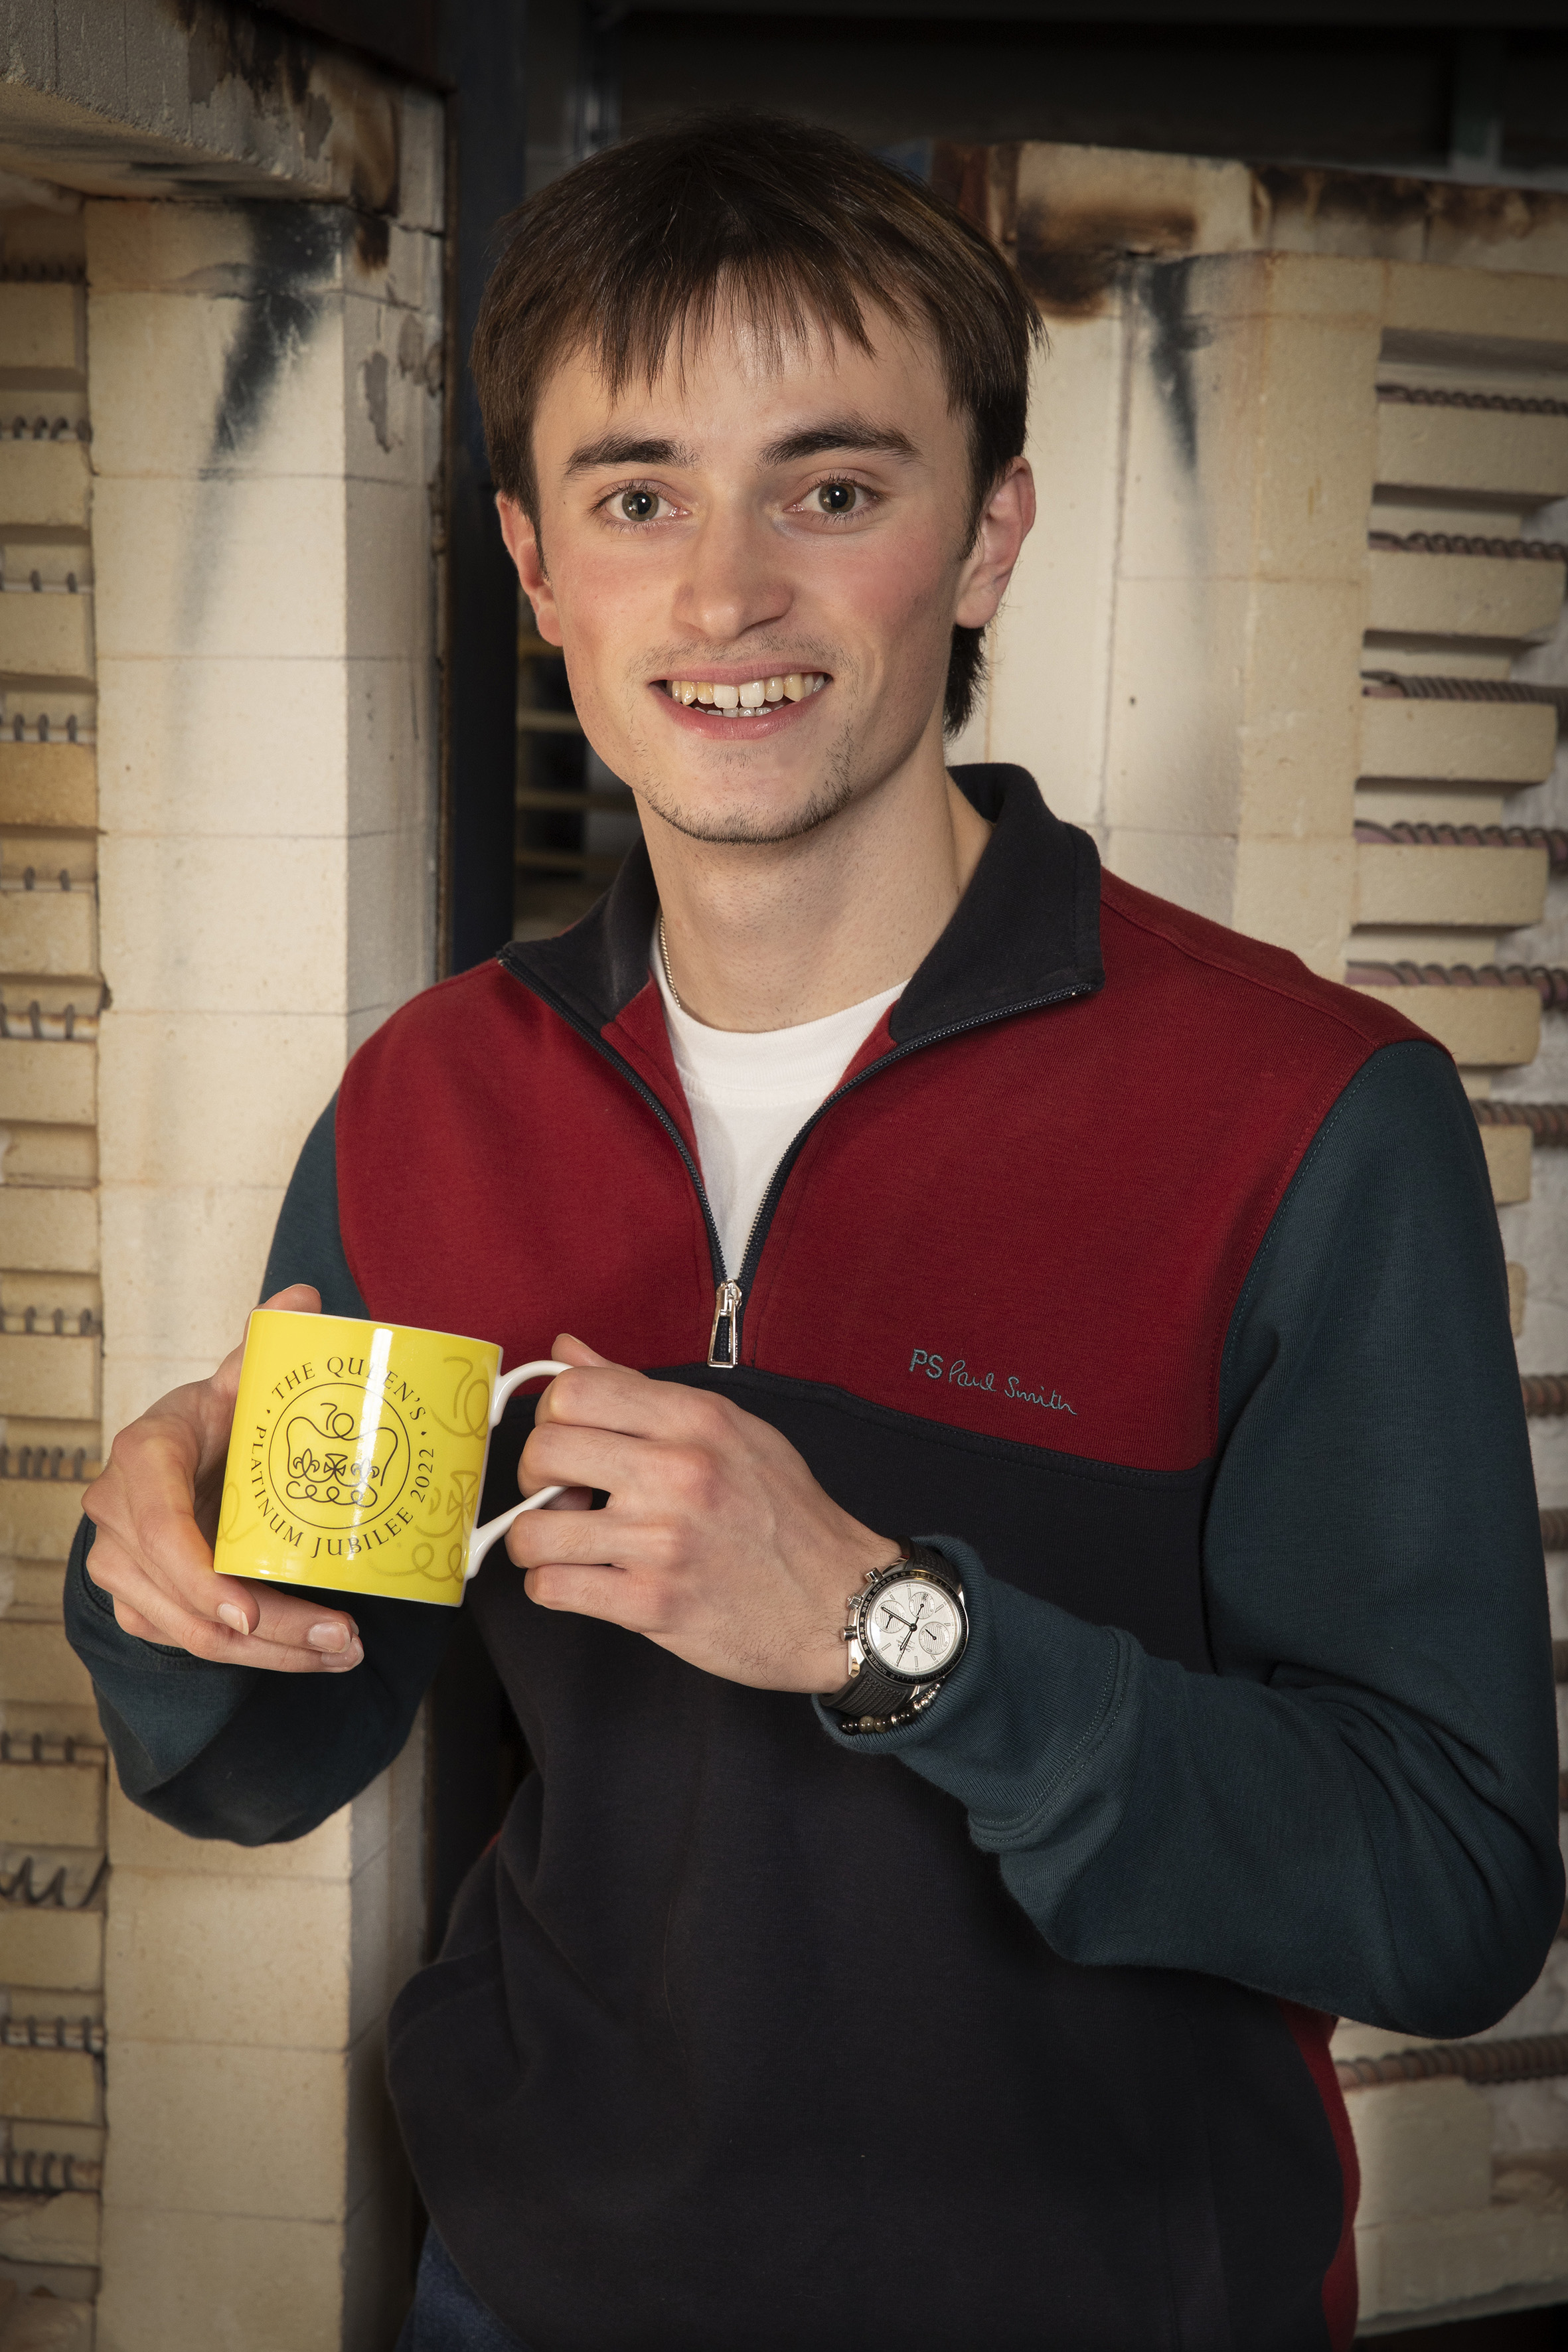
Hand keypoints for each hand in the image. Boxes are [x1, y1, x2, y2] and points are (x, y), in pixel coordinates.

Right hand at [82, 1284, 362, 1672]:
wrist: (172, 1462)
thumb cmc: (206, 1422)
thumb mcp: (230, 1382)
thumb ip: (263, 1344)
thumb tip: (304, 1298)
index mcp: (143, 1457)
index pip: (158, 1526)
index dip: (197, 1572)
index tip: (248, 1609)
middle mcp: (119, 1519)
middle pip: (188, 1598)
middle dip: (269, 1630)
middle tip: (342, 1636)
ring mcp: (124, 1569)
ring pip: (195, 1634)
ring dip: (273, 1654)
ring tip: (343, 1650)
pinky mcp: (142, 1605)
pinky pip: (196, 1644)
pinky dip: (257, 1657)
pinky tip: (312, 1653)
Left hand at [507, 1334, 893, 1691]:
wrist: (837, 1601)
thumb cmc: (786, 1516)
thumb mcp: (730, 1431)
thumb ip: (641, 1392)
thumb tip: (566, 1352)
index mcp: (695, 1419)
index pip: (574, 1390)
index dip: (552, 1417)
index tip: (569, 1442)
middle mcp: (678, 1472)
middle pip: (543, 1451)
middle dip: (534, 1477)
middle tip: (562, 1495)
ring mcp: (663, 1541)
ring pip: (534, 1531)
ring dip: (538, 1541)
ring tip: (569, 1544)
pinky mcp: (652, 1605)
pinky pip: (552, 1589)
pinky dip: (554, 1587)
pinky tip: (583, 1582)